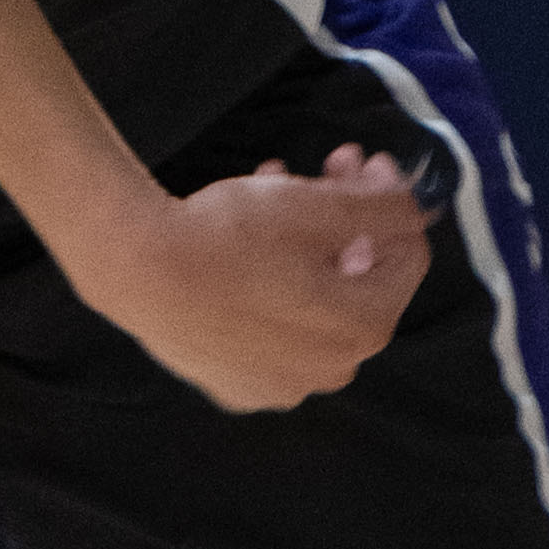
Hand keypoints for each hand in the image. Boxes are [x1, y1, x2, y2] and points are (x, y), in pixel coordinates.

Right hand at [86, 142, 431, 410]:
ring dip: (304, 245)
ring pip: (310, 302)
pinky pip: (270, 330)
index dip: (390, 203)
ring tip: (272, 190)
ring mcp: (278, 383)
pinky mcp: (235, 384)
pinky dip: (269, 287)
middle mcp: (329, 370)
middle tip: (325, 170)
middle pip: (357, 282)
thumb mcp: (317, 205)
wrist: (134, 268)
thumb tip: (414, 204)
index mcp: (362, 329)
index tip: (365, 164)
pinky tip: (242, 244)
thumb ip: (384, 204)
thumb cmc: (226, 236)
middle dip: (345, 221)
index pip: (407, 259)